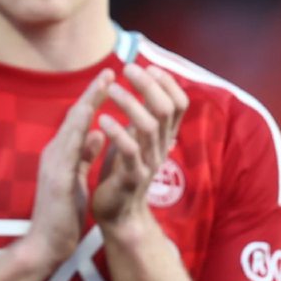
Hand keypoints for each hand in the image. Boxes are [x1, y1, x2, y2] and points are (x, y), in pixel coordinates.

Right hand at [20, 69, 111, 268]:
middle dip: (92, 94)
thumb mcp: (76, 179)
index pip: (79, 122)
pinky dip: (80, 129)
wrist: (46, 243)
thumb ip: (84, 156)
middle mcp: (54, 153)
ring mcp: (53, 163)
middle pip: (75, 117)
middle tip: (109, 71)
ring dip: (87, 104)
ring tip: (103, 85)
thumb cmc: (61, 213)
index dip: (94, 100)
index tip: (109, 80)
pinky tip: (91, 116)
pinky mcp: (56, 177)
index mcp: (61, 154)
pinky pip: (69, 148)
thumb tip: (99, 134)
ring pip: (71, 127)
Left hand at [91, 64, 188, 226]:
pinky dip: (116, 132)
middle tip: (128, 68)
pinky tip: (102, 120)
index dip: (168, 83)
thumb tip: (144, 85)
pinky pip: (130, 152)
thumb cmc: (122, 171)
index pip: (178, 104)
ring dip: (130, 103)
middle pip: (165, 109)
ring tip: (112, 90)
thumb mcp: (135, 139)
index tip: (149, 67)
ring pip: (149, 126)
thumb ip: (142, 116)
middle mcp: (160, 147)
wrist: (118, 213)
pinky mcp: (132, 178)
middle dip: (148, 85)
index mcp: (162, 137)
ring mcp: (148, 163)